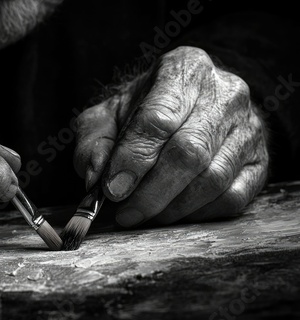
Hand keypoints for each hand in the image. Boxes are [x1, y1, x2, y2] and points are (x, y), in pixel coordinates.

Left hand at [74, 46, 268, 226]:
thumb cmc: (147, 111)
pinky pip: (232, 197)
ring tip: (144, 215)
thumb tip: (96, 178)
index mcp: (183, 69)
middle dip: (151, 193)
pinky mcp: (260, 160)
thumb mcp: (109, 115)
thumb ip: (94, 142)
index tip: (112, 190)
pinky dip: (198, 213)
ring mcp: (248, 127)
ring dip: (172, 208)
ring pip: (212, 179)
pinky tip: (174, 212)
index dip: (133, 159)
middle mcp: (224, 93)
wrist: (193, 106)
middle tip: (126, 214)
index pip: (157, 118)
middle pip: (188, 152)